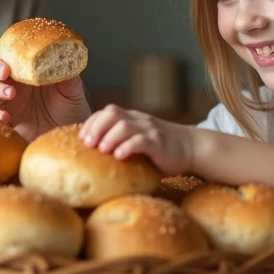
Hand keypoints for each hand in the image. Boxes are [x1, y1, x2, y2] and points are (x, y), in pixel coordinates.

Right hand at [0, 59, 89, 140]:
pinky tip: (6, 117)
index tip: (13, 56)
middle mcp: (16, 86)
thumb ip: (67, 75)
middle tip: (5, 72)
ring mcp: (10, 105)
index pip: (12, 59)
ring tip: (10, 94)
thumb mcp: (73, 90)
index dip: (9, 55)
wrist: (71, 135)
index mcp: (29, 74)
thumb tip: (65, 57)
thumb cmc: (72, 109)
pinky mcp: (8, 123)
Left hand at [79, 105, 195, 176]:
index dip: (92, 122)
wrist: (193, 148)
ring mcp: (150, 130)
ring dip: (109, 137)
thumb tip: (95, 161)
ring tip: (101, 150)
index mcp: (132, 118)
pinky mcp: (159, 142)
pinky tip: (119, 156)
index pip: (107, 111)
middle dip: (96, 127)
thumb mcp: (140, 142)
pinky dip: (127, 147)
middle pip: (112, 113)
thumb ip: (123, 144)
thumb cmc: (162, 151)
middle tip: (87, 144)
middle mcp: (139, 120)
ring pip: (124, 125)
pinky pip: (140, 141)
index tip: (81, 138)